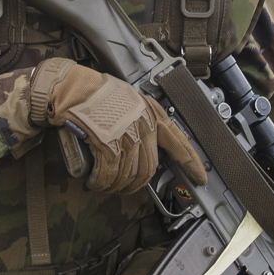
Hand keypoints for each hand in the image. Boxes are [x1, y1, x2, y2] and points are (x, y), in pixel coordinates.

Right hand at [30, 59, 206, 194]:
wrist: (72, 87)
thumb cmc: (97, 93)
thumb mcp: (131, 102)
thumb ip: (142, 121)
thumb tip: (146, 147)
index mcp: (152, 114)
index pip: (180, 143)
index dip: (192, 164)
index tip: (201, 178)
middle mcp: (143, 126)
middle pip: (150, 167)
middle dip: (137, 183)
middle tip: (126, 186)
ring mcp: (127, 136)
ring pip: (129, 174)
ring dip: (117, 185)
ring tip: (106, 184)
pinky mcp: (108, 144)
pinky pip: (109, 174)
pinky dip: (102, 183)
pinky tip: (95, 182)